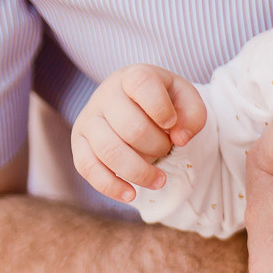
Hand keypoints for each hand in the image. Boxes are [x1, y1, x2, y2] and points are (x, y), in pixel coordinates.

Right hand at [72, 65, 207, 202]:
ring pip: (109, 151)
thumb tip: (180, 138)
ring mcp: (88, 119)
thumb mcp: (185, 100)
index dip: (161, 108)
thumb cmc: (163, 104)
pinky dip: (110, 186)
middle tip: (167, 148)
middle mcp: (105, 95)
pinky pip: (87, 168)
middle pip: (131, 128)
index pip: (142, 83)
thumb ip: (193, 114)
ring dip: (140, 172)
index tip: (171, 124)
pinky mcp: (79, 143)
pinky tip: (131, 194)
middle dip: (158, 146)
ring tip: (159, 180)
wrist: (133, 105)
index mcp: (132, 77)